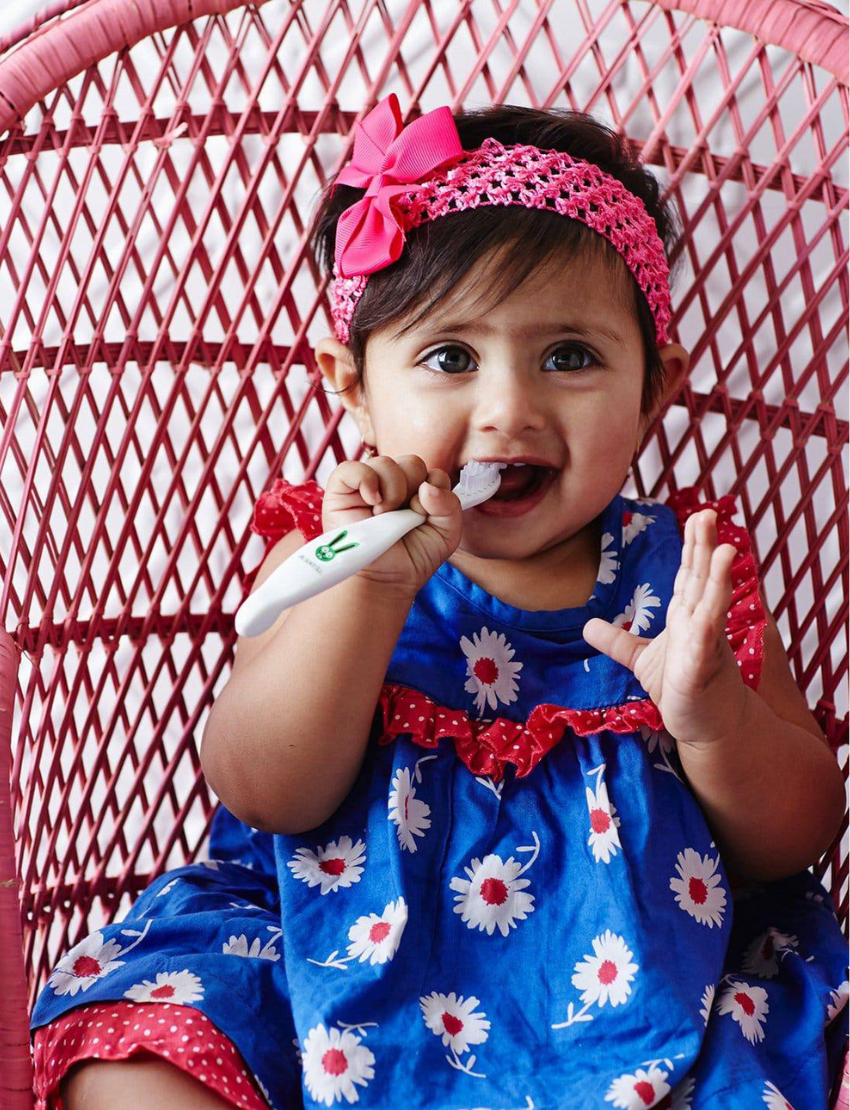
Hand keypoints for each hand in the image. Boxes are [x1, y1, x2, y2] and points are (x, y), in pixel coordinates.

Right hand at [322, 454, 462, 596]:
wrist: (385, 581)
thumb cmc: (412, 559)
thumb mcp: (446, 534)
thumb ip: (450, 505)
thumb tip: (428, 486)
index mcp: (417, 491)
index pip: (431, 472)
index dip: (433, 493)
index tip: (423, 516)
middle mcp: (392, 484)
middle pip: (411, 462)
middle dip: (413, 491)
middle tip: (403, 517)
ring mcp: (366, 486)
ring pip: (385, 462)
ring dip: (392, 491)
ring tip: (383, 515)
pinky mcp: (341, 490)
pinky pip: (352, 467)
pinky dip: (365, 480)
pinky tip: (371, 502)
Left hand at [582, 508, 747, 747]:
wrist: (706, 728)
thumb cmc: (681, 689)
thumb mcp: (641, 660)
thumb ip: (618, 641)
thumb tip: (588, 625)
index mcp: (687, 616)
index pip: (690, 575)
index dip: (693, 546)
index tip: (697, 516)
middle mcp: (700, 623)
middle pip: (703, 578)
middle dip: (705, 547)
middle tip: (708, 513)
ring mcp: (705, 643)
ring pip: (712, 602)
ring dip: (718, 575)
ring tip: (725, 547)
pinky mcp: (703, 667)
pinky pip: (707, 639)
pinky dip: (710, 618)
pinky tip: (713, 600)